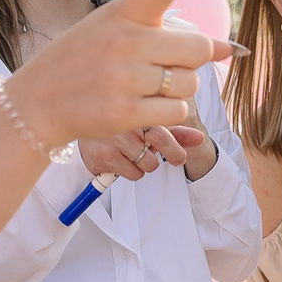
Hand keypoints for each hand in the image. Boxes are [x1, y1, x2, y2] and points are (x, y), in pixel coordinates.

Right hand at [13, 0, 235, 145]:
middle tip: (168, 64)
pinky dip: (169, 111)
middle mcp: (125, 42)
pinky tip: (143, 105)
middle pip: (197, 49)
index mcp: (121, 12)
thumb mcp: (110, 28)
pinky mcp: (125, 112)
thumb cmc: (82, 60)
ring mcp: (125, 78)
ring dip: (179, 88)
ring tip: (147, 86)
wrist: (37, 101)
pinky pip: (177, 111)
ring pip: (190, 83)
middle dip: (193, 60)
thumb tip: (229, 48)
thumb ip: (163, 31)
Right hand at [78, 125, 201, 181]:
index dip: (175, 146)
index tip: (178, 155)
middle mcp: (125, 122)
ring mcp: (112, 139)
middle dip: (170, 154)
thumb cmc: (121, 123)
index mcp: (138, 107)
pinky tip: (120, 158)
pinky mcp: (101, 157)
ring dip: (145, 163)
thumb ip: (176, 131)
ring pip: (147, 165)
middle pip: (159, 145)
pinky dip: (131, 170)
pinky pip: (132, 173)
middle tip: (168, 156)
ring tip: (133, 152)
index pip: (164, 131)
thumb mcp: (149, 122)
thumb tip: (199, 138)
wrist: (82, 124)